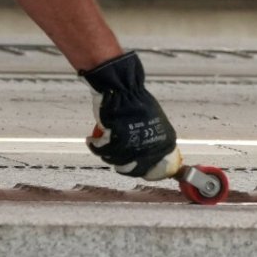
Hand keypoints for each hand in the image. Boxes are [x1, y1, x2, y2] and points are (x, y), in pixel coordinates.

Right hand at [82, 52, 179, 178]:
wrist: (121, 86)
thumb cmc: (134, 101)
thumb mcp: (153, 121)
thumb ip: (151, 139)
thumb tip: (147, 156)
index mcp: (165, 141)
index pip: (155, 168)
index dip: (140, 170)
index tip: (129, 168)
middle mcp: (151, 144)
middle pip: (133, 168)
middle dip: (121, 167)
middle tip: (113, 158)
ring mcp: (133, 142)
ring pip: (115, 161)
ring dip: (105, 154)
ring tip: (100, 145)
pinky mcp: (115, 138)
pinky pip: (101, 149)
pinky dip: (94, 145)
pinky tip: (91, 140)